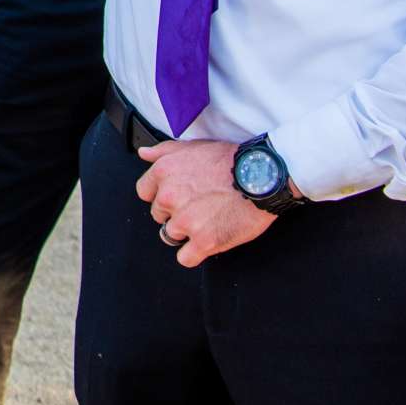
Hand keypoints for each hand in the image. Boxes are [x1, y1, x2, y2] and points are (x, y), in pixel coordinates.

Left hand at [137, 139, 276, 266]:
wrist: (261, 177)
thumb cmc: (230, 160)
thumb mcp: (192, 146)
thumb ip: (163, 151)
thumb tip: (144, 154)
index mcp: (163, 173)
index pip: (144, 193)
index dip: (160, 196)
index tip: (175, 197)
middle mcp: (169, 197)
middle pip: (159, 215)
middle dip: (174, 213)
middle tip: (197, 208)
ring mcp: (185, 221)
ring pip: (170, 236)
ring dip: (186, 233)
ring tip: (206, 222)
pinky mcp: (204, 241)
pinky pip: (185, 258)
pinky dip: (193, 254)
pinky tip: (205, 243)